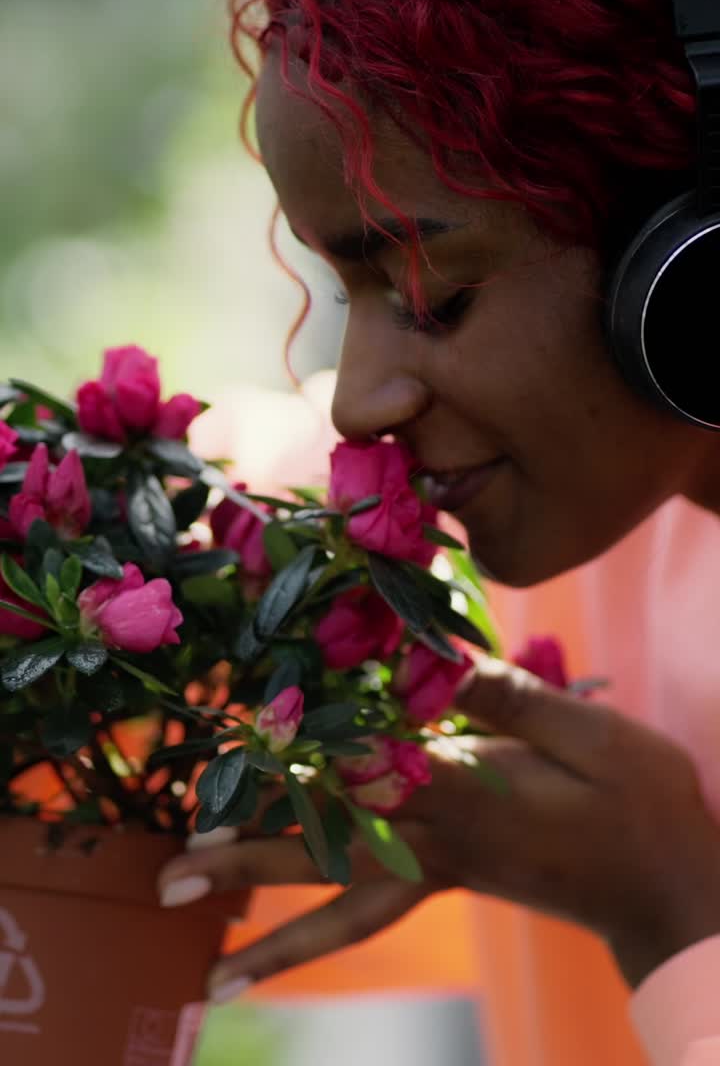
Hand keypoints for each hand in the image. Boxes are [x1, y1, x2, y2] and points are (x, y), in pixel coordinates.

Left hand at [158, 655, 719, 998]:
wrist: (669, 890)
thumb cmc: (640, 805)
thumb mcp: (590, 736)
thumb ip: (508, 699)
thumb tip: (434, 656)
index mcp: (469, 798)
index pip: (366, 775)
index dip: (299, 757)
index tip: (232, 748)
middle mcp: (441, 842)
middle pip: (329, 854)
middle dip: (249, 863)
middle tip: (172, 878)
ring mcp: (443, 868)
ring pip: (345, 903)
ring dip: (274, 928)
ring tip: (213, 971)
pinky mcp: (453, 875)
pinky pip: (373, 908)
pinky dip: (322, 927)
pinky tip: (283, 938)